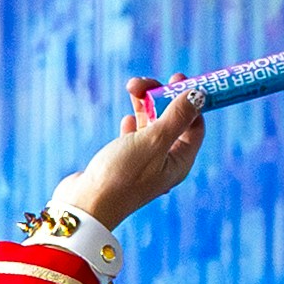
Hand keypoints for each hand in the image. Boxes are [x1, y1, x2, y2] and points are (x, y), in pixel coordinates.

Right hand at [52, 81, 206, 236]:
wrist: (85, 204)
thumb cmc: (121, 175)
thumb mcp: (153, 141)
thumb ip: (177, 117)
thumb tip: (199, 95)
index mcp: (180, 162)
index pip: (195, 126)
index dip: (190, 100)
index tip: (178, 79)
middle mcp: (165, 163)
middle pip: (172, 121)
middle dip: (161, 97)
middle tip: (150, 80)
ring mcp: (144, 163)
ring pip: (151, 125)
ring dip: (143, 104)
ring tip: (131, 88)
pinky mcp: (124, 162)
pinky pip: (134, 136)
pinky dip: (132, 122)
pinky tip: (125, 120)